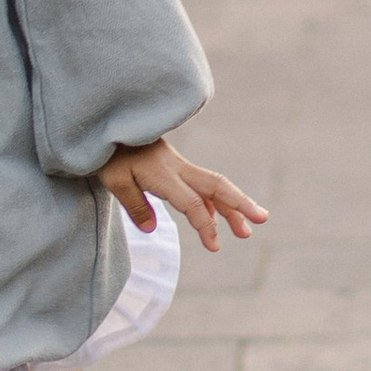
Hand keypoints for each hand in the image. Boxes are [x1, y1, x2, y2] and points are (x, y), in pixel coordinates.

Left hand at [99, 136, 268, 252]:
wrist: (109, 124)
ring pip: (212, 186)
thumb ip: (134, 205)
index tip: (215, 246)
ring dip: (232, 206)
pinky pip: (200, 186)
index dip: (206, 225)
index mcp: (163, 174)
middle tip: (262, 220)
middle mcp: (177, 168)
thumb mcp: (114, 180)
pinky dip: (212, 203)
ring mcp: (178, 166)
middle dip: (240, 204)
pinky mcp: (175, 166)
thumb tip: (151, 228)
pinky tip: (217, 218)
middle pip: (216, 186)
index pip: (192, 202)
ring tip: (247, 229)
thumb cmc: (108, 154)